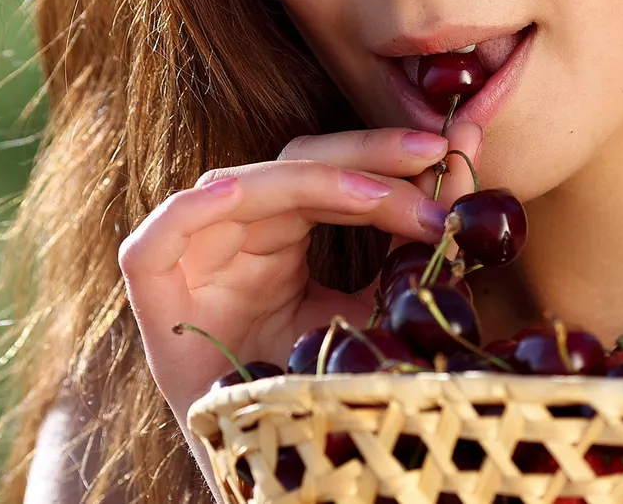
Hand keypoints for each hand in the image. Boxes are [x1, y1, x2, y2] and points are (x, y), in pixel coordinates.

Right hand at [117, 122, 483, 430]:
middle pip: (294, 164)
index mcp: (283, 237)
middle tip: (430, 152)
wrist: (269, 470)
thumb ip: (407, 258)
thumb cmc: (316, 389)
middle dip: (366, 154)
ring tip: (378, 195)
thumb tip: (470, 192)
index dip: (388, 162)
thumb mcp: (373, 317)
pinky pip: (154, 240)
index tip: (451, 155)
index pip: (333, 175)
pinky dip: (189, 211)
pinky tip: (234, 194)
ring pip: (237, 187)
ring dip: (310, 182)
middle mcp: (238, 237)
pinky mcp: (153, 294)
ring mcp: (194, 260)